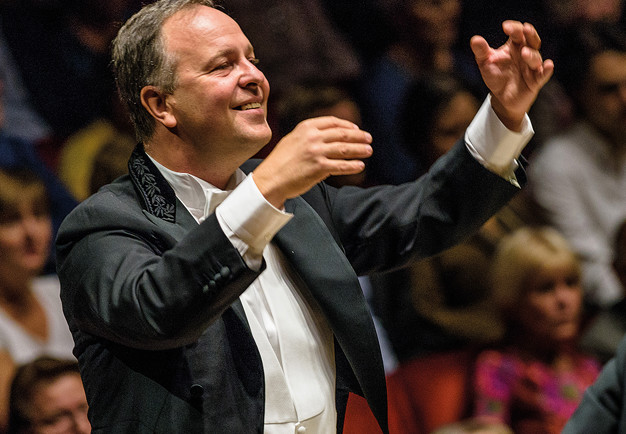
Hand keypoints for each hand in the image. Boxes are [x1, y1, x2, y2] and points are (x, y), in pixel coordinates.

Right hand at [252, 116, 372, 207]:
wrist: (270, 179)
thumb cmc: (281, 161)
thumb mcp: (293, 140)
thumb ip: (310, 135)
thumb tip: (330, 135)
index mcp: (306, 127)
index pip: (332, 122)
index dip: (347, 125)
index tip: (356, 129)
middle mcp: (312, 137)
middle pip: (342, 134)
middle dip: (358, 136)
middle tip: (369, 139)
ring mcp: (316, 152)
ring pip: (344, 149)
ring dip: (359, 149)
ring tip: (368, 151)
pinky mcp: (319, 168)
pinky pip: (341, 166)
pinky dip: (353, 165)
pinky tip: (360, 166)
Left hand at [471, 21, 553, 130]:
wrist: (501, 98)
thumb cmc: (495, 75)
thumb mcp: (485, 63)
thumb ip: (481, 51)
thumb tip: (475, 40)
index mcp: (515, 46)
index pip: (518, 33)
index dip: (514, 28)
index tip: (505, 27)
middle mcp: (526, 54)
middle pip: (532, 40)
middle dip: (530, 34)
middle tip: (525, 29)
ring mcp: (532, 67)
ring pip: (536, 58)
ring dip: (531, 55)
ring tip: (524, 53)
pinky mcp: (535, 81)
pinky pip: (543, 75)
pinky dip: (547, 70)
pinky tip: (548, 65)